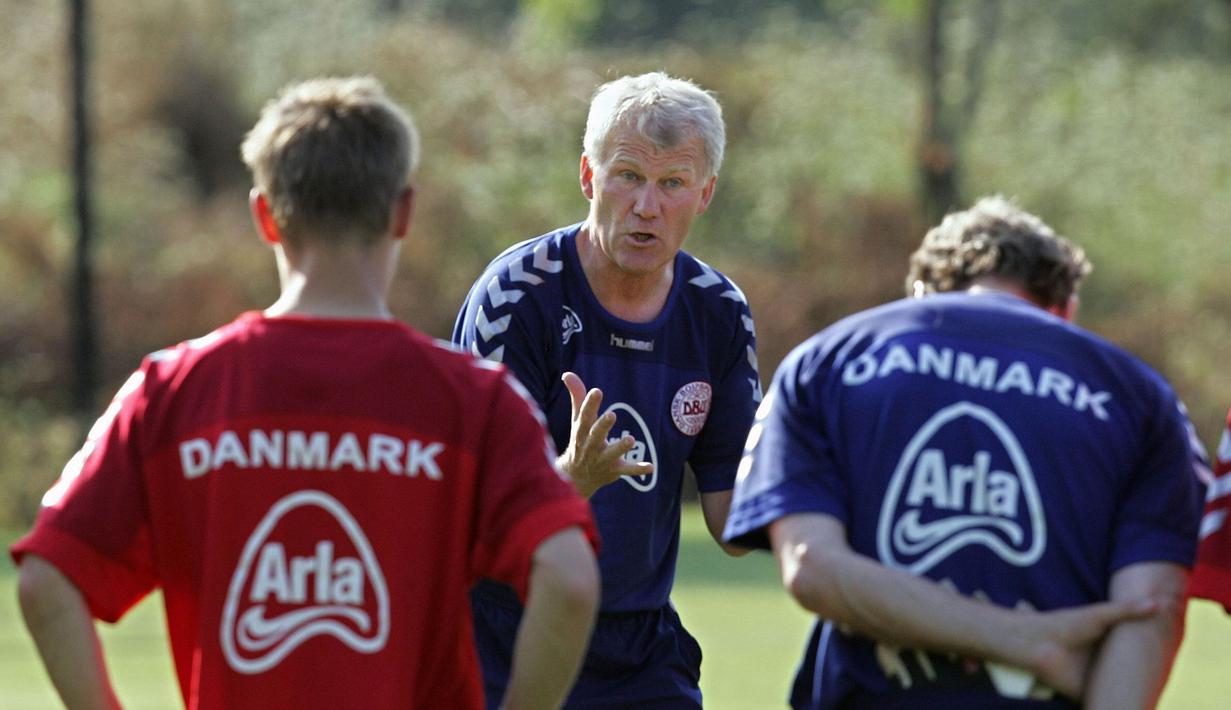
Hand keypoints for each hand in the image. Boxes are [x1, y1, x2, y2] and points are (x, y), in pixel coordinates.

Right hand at [556, 372, 653, 496]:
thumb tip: (568, 374)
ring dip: (620, 447)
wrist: (575, 478)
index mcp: (581, 432)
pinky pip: (627, 470)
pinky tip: (651, 467)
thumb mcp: (577, 420)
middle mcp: (590, 446)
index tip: (597, 391)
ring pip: (612, 453)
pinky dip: (638, 469)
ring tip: (630, 439)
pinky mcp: (614, 470)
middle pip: (596, 435)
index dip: (590, 404)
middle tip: (612, 415)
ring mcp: (602, 459)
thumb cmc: (580, 441)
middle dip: (603, 426)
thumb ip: (577, 397)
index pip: (584, 416)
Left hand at [1022, 597, 1158, 698]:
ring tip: (1151, 702)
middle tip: (1166, 685)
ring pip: (1114, 692)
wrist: (1035, 643)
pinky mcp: (1084, 694)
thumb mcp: (1099, 616)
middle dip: (1142, 683)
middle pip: (1126, 676)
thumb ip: (1126, 610)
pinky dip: (1110, 706)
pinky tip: (1130, 708)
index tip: (1170, 658)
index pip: (1132, 656)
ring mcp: (1094, 680)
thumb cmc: (1065, 625)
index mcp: (1106, 646)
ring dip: (1127, 698)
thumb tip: (1157, 602)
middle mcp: (1101, 665)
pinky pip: (1101, 702)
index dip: (1148, 659)